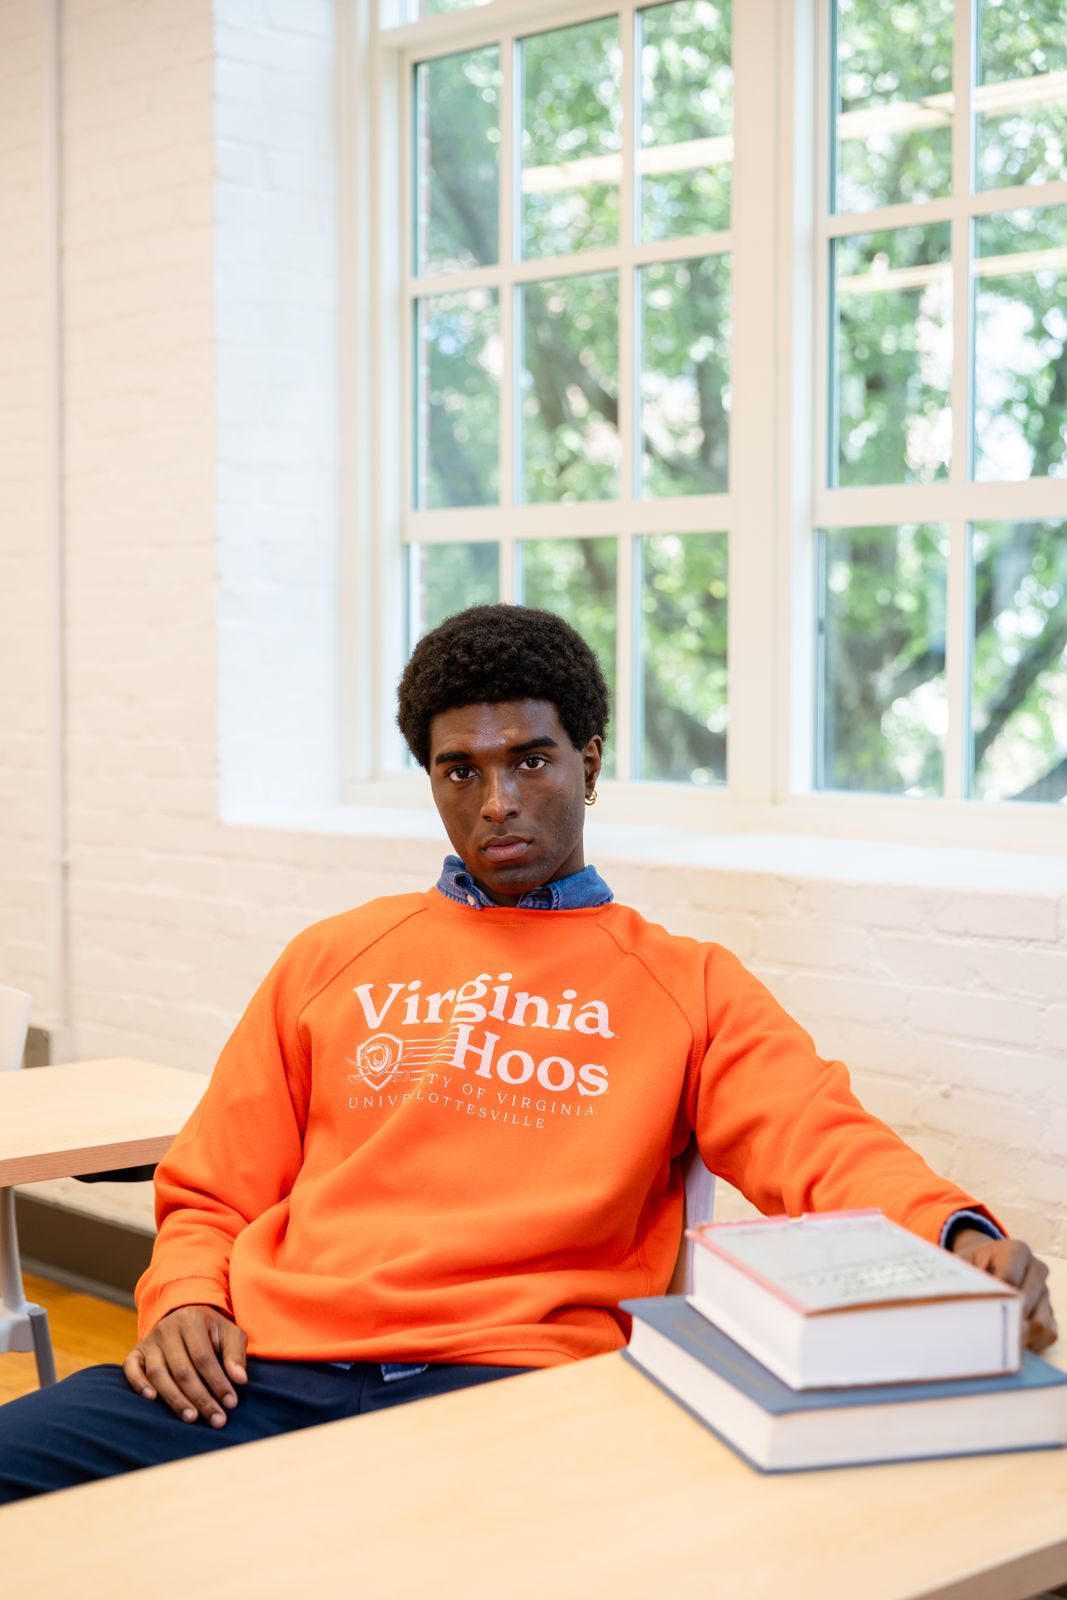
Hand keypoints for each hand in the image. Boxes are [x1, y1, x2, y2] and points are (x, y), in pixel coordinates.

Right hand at [123, 1304, 248, 1426]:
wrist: (183, 1315)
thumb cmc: (210, 1330)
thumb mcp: (229, 1333)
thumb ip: (235, 1354)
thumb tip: (240, 1379)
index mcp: (191, 1320)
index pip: (204, 1358)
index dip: (218, 1382)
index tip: (231, 1403)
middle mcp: (167, 1329)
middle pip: (182, 1370)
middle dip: (201, 1398)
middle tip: (217, 1419)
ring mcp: (149, 1341)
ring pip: (158, 1374)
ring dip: (175, 1399)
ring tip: (192, 1418)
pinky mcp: (136, 1353)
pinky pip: (131, 1369)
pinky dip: (138, 1384)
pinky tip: (152, 1399)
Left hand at [950, 1230, 1057, 1352]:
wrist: (985, 1261)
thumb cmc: (972, 1263)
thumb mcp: (962, 1263)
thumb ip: (961, 1278)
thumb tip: (954, 1300)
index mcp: (1016, 1251)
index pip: (1009, 1279)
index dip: (993, 1298)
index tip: (977, 1311)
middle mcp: (1036, 1269)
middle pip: (1026, 1304)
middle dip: (1004, 1321)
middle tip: (983, 1335)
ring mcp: (1045, 1292)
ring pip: (1040, 1323)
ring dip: (1018, 1336)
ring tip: (994, 1340)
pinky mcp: (1049, 1311)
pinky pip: (1047, 1334)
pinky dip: (1030, 1343)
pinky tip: (1009, 1341)